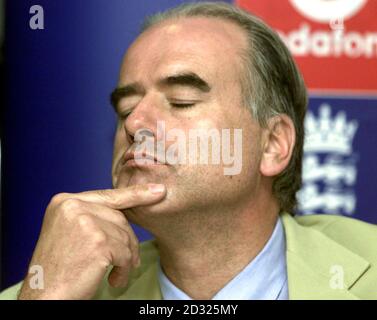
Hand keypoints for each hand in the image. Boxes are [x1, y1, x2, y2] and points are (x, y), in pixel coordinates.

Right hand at [18, 183, 165, 299]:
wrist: (44, 296)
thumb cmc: (58, 269)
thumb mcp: (70, 232)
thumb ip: (93, 216)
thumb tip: (127, 211)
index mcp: (64, 201)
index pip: (108, 195)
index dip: (136, 194)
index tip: (159, 190)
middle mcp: (73, 206)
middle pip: (119, 217)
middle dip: (128, 240)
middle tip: (130, 261)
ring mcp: (85, 221)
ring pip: (125, 235)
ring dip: (126, 258)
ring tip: (116, 273)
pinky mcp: (98, 241)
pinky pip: (125, 253)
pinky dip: (124, 270)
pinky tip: (113, 280)